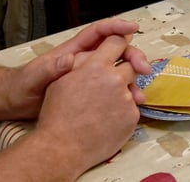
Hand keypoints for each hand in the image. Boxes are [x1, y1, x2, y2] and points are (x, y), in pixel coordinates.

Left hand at [5, 19, 150, 117]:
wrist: (16, 105)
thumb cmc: (22, 86)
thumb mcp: (33, 77)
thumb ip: (49, 69)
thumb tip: (68, 60)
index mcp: (75, 50)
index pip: (100, 32)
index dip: (117, 26)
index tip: (133, 27)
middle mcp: (86, 60)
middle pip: (116, 51)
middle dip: (133, 55)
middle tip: (144, 68)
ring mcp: (90, 76)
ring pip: (117, 71)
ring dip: (132, 79)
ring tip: (140, 95)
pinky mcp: (91, 92)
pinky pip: (112, 89)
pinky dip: (123, 95)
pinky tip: (130, 106)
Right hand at [30, 34, 142, 174]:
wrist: (62, 148)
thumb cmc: (57, 115)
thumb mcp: (61, 80)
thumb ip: (81, 63)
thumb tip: (95, 53)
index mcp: (95, 67)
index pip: (118, 42)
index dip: (118, 43)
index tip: (119, 47)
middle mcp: (114, 79)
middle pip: (132, 64)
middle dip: (124, 70)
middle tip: (111, 82)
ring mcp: (125, 98)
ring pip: (132, 88)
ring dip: (122, 93)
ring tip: (104, 106)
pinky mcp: (132, 116)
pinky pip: (132, 107)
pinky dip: (123, 111)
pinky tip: (107, 120)